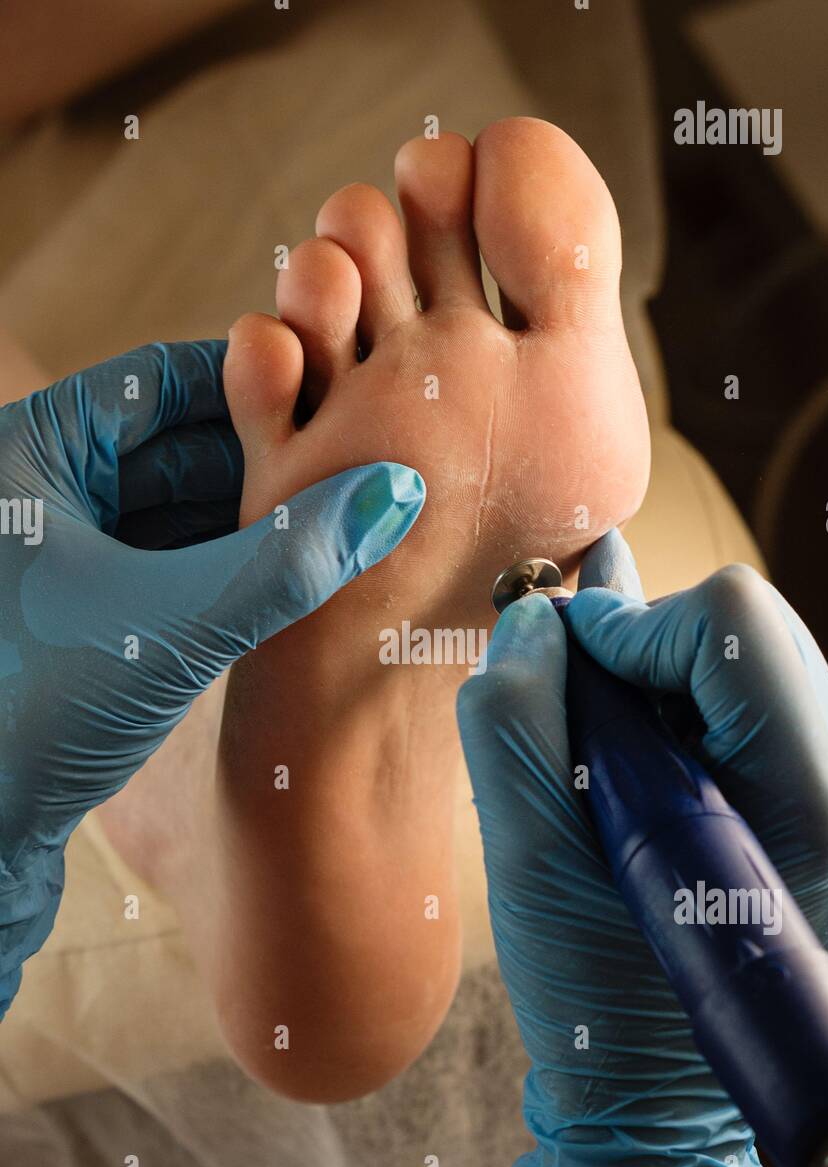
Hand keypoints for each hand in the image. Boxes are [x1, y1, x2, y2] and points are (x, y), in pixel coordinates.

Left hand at [0, 340, 423, 1014]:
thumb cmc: (29, 724)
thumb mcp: (171, 629)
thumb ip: (285, 562)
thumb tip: (392, 495)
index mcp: (22, 454)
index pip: (156, 382)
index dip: (257, 389)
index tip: (343, 409)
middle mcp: (24, 491)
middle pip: (166, 446)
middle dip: (260, 466)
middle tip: (352, 478)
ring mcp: (41, 555)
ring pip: (164, 509)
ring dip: (244, 524)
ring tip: (330, 534)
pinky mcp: (62, 614)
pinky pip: (153, 563)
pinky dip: (214, 569)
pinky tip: (280, 588)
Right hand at [457, 530, 827, 1166]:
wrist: (652, 1086)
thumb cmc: (595, 994)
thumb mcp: (527, 865)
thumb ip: (514, 724)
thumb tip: (536, 618)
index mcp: (808, 797)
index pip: (727, 623)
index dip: (622, 628)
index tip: (554, 670)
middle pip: (739, 624)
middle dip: (636, 650)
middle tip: (568, 711)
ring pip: (735, 649)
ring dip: (647, 680)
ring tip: (599, 762)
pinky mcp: (812, 789)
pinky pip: (736, 691)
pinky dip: (668, 703)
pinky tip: (630, 766)